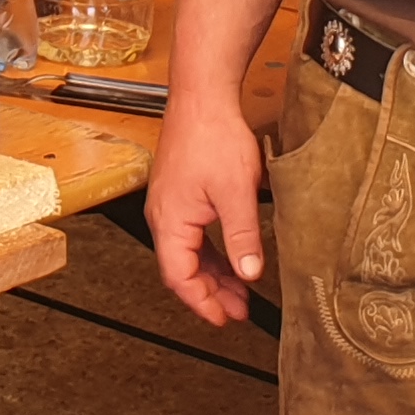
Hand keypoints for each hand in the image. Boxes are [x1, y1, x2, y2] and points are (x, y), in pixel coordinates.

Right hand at [146, 95, 271, 325]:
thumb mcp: (236, 192)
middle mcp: (164, 215)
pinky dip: (212, 251)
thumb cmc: (212, 136)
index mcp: (170, 221)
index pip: (180, 277)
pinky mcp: (180, 193)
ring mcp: (170, 204)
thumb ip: (243, 237)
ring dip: (214, 273)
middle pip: (183, 268)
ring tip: (240, 290)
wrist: (203, 96)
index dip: (202, 302)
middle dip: (211, 292)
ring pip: (189, 252)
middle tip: (238, 310)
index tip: (223, 318)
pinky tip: (232, 256)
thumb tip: (250, 273)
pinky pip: (192, 234)